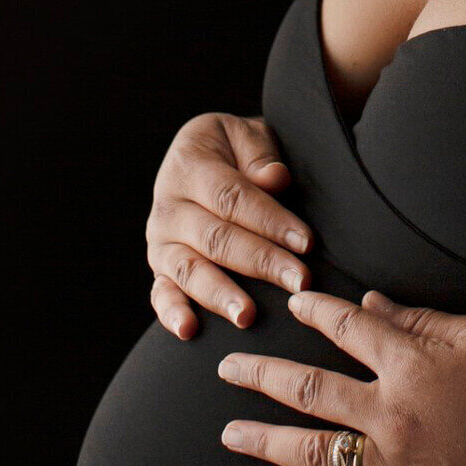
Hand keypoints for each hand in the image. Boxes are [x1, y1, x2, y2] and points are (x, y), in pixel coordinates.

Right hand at [146, 112, 312, 338]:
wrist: (204, 156)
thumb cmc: (236, 150)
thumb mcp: (248, 135)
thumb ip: (260, 154)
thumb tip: (274, 178)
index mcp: (189, 165)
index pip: (232, 198)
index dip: (270, 220)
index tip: (306, 242)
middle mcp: (167, 204)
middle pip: (216, 238)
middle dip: (260, 262)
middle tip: (298, 282)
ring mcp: (160, 239)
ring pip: (188, 269)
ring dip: (219, 294)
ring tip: (247, 315)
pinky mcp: (159, 267)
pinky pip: (160, 292)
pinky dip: (171, 312)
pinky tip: (189, 330)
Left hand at [216, 288, 465, 465]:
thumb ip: (418, 320)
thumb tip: (367, 303)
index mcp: (410, 362)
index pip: (345, 328)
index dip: (314, 312)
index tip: (289, 306)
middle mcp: (392, 415)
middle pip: (309, 389)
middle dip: (260, 376)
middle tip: (226, 368)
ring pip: (314, 452)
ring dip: (265, 440)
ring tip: (230, 433)